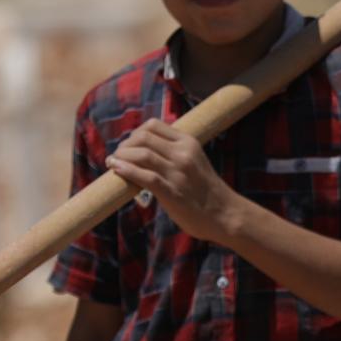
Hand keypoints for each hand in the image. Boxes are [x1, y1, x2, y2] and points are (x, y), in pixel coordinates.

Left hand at [107, 117, 240, 241]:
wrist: (226, 214)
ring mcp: (177, 172)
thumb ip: (176, 153)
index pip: (153, 125)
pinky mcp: (172, 191)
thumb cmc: (207, 191)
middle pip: (143, 137)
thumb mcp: (195, 161)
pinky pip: (144, 176)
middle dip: (125, 145)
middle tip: (118, 155)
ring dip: (121, 157)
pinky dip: (126, 170)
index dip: (135, 133)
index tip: (129, 144)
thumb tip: (148, 151)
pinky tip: (117, 170)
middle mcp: (183, 154)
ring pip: (141, 154)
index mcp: (189, 143)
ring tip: (114, 163)